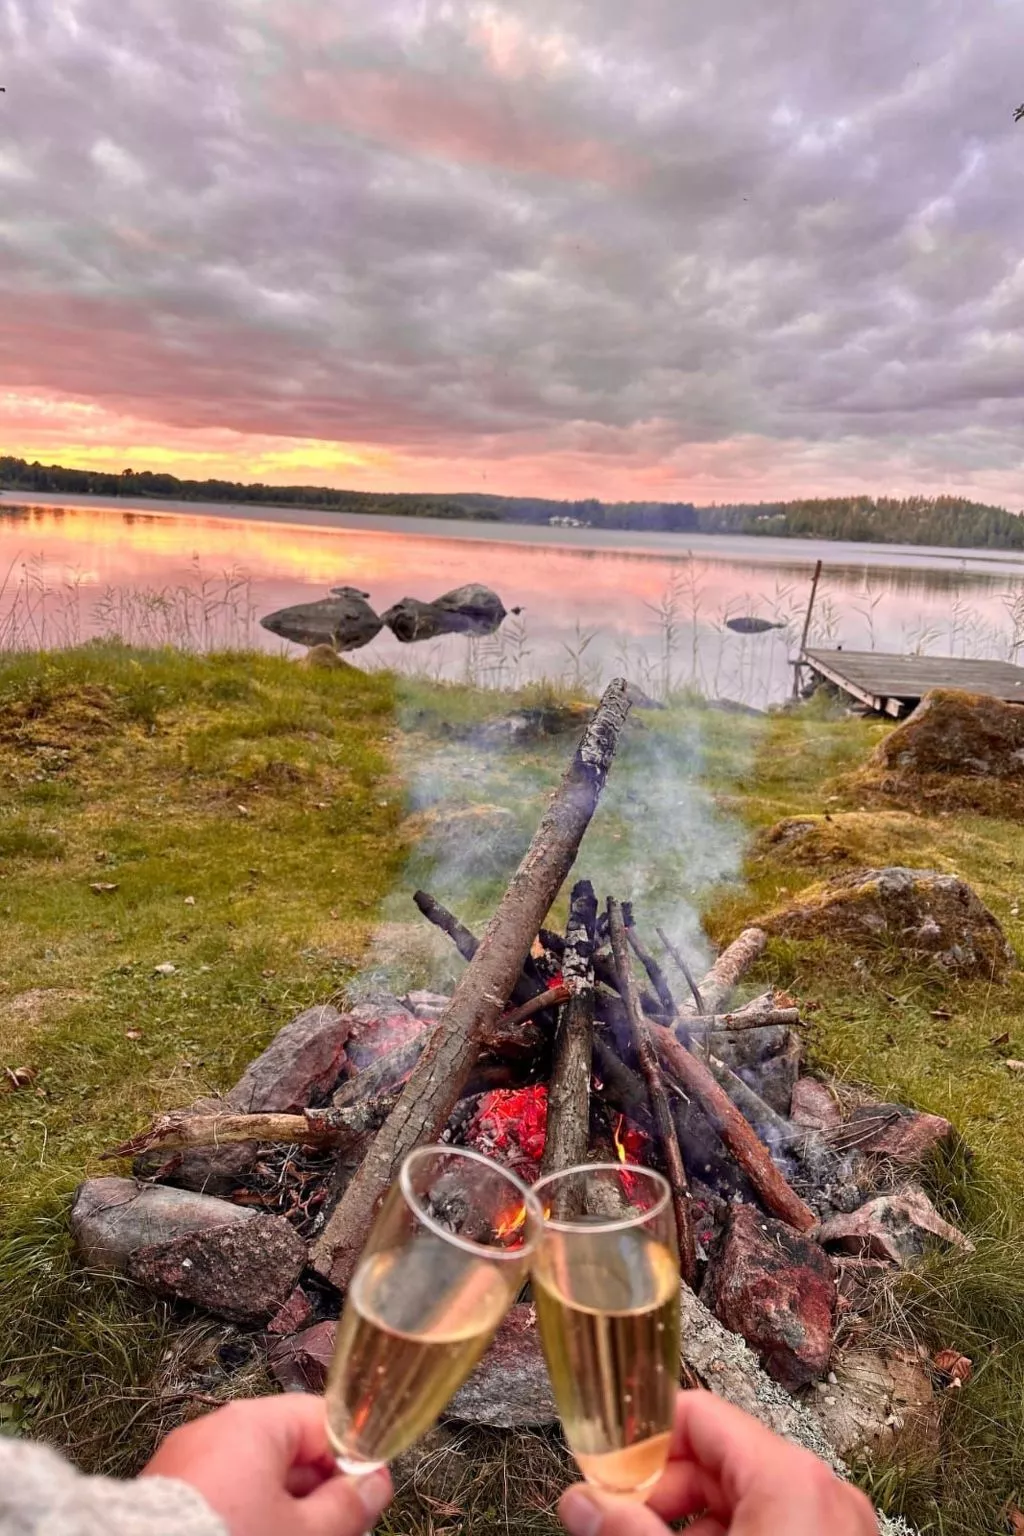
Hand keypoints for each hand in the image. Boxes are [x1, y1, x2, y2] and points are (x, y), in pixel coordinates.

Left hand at [141, 1395, 392, 1535]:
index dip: (353, 1460)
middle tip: (333, 1533)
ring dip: (282, 1509)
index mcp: (254, 1423)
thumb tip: (374, 1484)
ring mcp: (186, 1461)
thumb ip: (348, 1506)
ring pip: (256, 1477)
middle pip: (290, 1450)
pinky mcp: (165, 1492)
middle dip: (316, 1493)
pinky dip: (244, 1515)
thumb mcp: (304, 1534)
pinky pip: (222, 1493)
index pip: (324, 1421)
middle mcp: (217, 1429)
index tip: (366, 1498)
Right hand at [558, 1391, 877, 1535]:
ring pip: (744, 1502)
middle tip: (615, 1530)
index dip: (642, 1442)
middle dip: (660, 1494)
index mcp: (790, 1479)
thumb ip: (627, 1533)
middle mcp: (824, 1494)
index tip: (603, 1479)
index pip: (699, 1418)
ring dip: (688, 1526)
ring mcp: (840, 1533)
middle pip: (720, 1460)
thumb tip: (581, 1502)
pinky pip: (774, 1533)